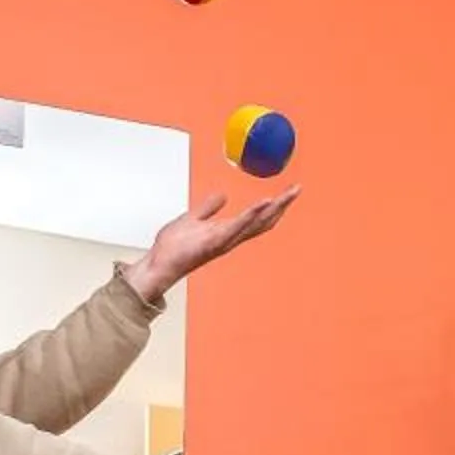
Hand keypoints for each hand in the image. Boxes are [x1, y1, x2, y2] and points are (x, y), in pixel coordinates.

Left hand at [123, 186, 299, 300]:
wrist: (157, 265)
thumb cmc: (172, 247)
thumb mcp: (192, 219)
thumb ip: (208, 208)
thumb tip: (223, 195)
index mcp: (226, 231)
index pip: (257, 217)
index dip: (274, 205)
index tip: (288, 190)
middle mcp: (230, 238)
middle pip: (263, 221)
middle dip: (282, 205)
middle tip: (297, 189)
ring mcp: (223, 241)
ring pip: (255, 224)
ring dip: (273, 209)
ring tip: (287, 194)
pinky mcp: (214, 243)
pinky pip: (236, 227)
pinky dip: (251, 215)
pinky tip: (263, 204)